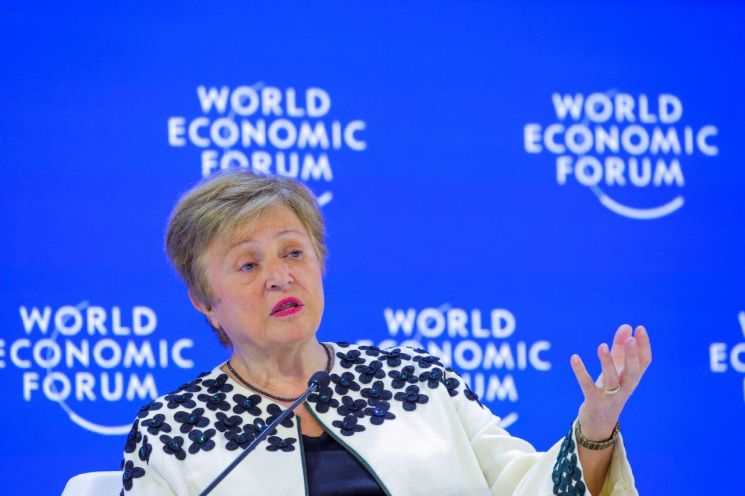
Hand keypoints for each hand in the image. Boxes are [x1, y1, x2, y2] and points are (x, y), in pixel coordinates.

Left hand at [570, 324, 651, 440]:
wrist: (599, 423)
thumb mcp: (616, 369)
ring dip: (607, 363)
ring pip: (611, 379)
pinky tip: (574, 357)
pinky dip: (581, 372)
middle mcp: (625, 388)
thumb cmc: (609, 390)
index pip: (644, 362)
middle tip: (630, 339)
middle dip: (632, 356)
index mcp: (632, 379)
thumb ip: (620, 348)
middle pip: (633, 372)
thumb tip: (626, 326)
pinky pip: (588, 386)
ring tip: (602, 346)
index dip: (644, 346)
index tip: (640, 328)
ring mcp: (611, 397)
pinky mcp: (594, 402)